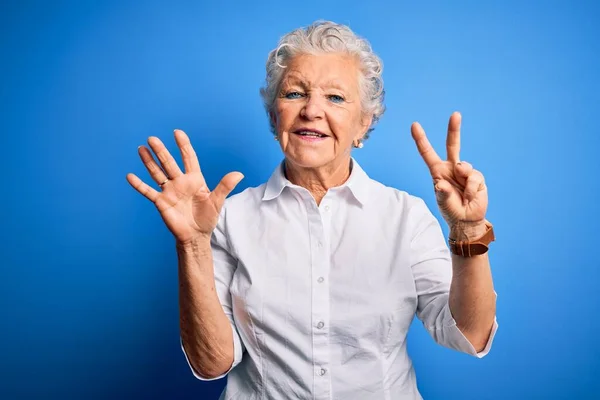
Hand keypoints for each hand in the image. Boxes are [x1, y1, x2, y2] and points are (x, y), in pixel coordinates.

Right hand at [126, 129, 243, 243]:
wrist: (196, 235)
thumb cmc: (207, 218)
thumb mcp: (217, 201)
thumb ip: (225, 186)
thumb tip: (239, 174)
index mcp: (195, 179)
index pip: (188, 158)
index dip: (183, 146)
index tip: (177, 133)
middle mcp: (180, 182)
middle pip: (169, 163)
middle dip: (161, 151)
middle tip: (152, 138)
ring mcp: (169, 191)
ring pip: (157, 173)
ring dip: (149, 162)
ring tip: (141, 149)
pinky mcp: (161, 202)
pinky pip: (148, 191)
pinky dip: (139, 185)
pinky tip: (130, 176)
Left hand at [411, 112, 487, 232]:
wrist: (467, 220)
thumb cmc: (451, 209)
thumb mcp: (443, 203)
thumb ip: (442, 194)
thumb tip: (441, 185)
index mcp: (438, 171)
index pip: (427, 153)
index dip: (421, 139)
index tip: (414, 125)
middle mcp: (451, 168)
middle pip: (453, 145)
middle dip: (454, 129)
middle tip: (456, 114)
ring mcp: (465, 171)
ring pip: (464, 166)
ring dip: (464, 180)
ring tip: (463, 194)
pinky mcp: (477, 177)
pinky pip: (475, 178)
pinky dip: (472, 189)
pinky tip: (470, 197)